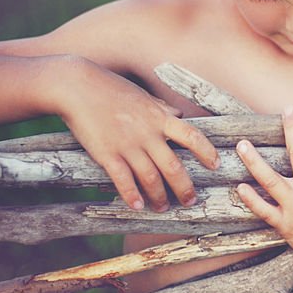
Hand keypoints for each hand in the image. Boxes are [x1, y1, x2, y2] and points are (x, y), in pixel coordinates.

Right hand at [55, 57, 220, 210]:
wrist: (76, 86)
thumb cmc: (110, 88)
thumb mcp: (142, 96)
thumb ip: (162, 108)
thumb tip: (179, 114)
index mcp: (160, 117)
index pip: (193, 137)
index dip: (207, 153)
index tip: (216, 165)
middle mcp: (148, 134)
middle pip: (174, 167)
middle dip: (185, 188)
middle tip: (190, 201)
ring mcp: (127, 145)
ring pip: (151, 178)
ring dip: (159, 197)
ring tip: (162, 207)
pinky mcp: (106, 154)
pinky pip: (123, 181)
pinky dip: (132, 196)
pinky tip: (137, 206)